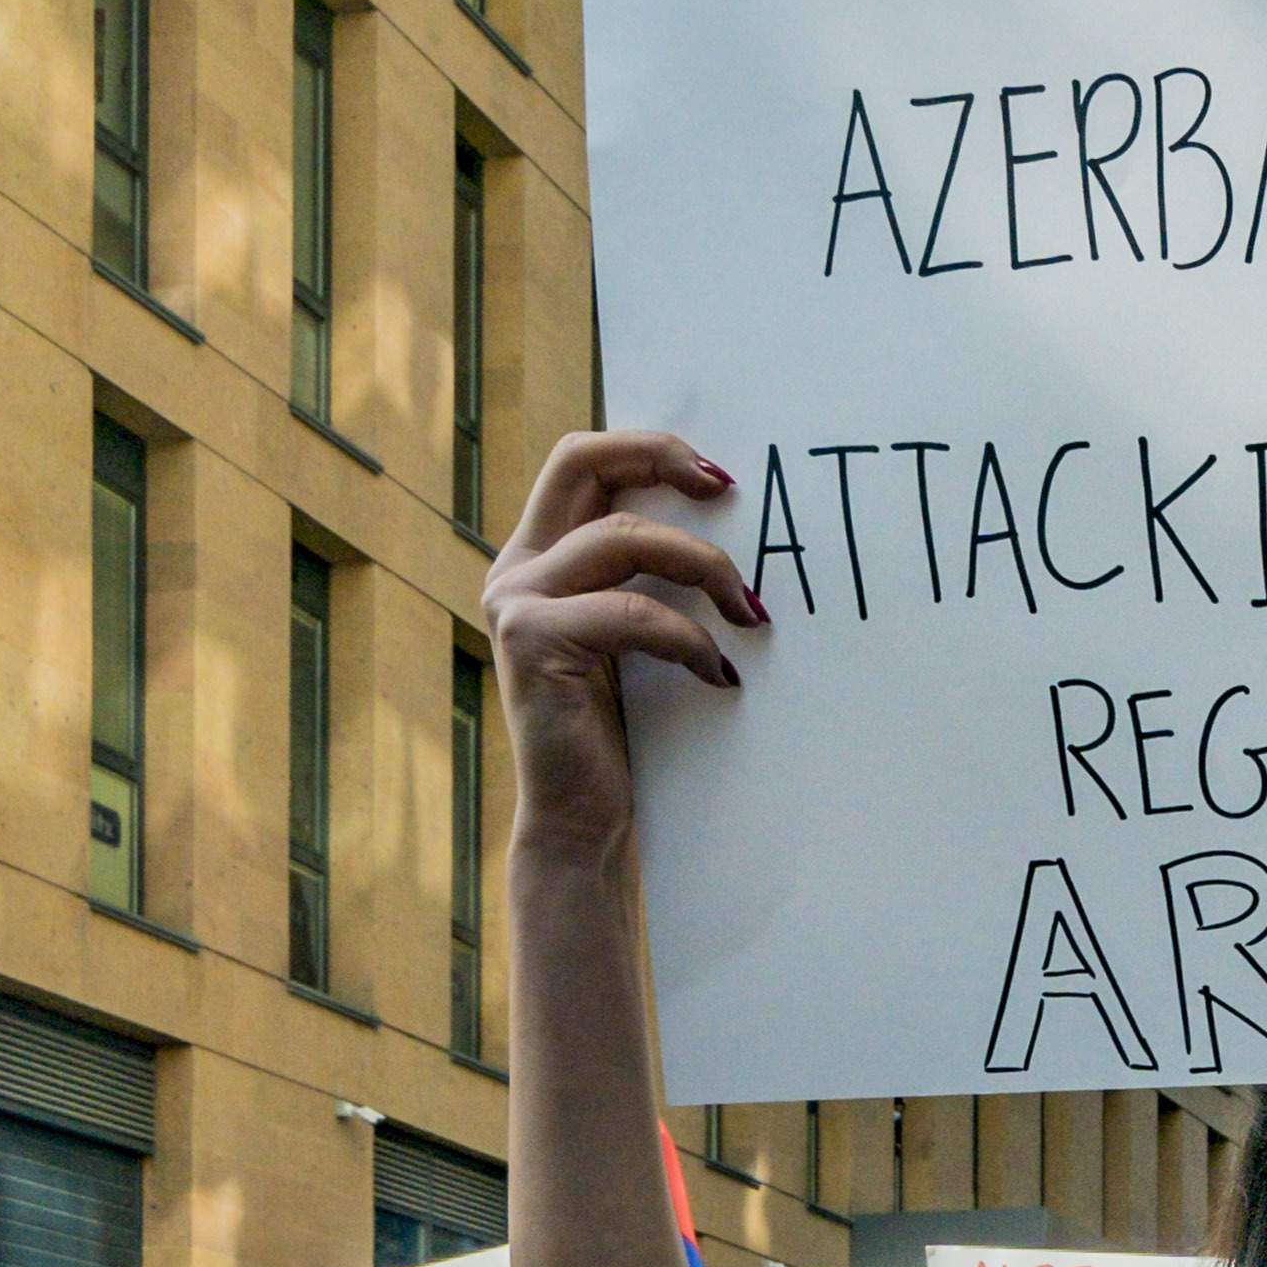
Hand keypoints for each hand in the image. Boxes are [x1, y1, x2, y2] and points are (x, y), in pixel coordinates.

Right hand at [481, 432, 756, 857]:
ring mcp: (517, 602)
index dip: (649, 449)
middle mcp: (516, 568)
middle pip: (579, 460)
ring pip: (624, 536)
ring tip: (750, 612)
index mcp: (538, 557)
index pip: (582, 462)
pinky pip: (634, 613)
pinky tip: (719, 676)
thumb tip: (723, 518)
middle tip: (728, 488)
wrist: (580, 817)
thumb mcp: (632, 635)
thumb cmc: (620, 729)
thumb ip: (646, 577)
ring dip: (703, 566)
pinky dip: (690, 640)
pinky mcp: (532, 642)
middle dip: (660, 457)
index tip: (720, 479)